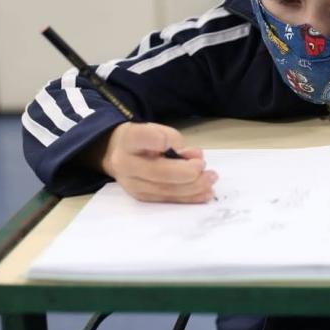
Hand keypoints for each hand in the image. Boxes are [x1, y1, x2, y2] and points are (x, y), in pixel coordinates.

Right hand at [98, 122, 216, 202]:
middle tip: (204, 167)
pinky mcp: (142, 198)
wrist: (118, 155)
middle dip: (187, 172)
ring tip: (211, 180)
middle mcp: (126, 164)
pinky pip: (168, 200)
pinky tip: (205, 194)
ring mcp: (132, 184)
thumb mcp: (157, 130)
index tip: (170, 143)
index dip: (159, 141)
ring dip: (193, 187)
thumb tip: (196, 158)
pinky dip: (189, 197)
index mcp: (128, 140)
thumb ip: (176, 141)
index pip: (142, 138)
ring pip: (166, 190)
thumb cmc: (144, 140)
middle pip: (158, 171)